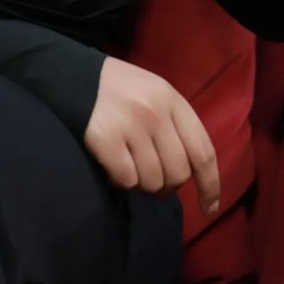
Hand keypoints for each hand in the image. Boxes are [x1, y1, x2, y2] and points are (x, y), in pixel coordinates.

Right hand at [83, 56, 220, 215]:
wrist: (74, 74)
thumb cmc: (121, 90)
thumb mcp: (156, 95)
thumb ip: (176, 127)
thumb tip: (191, 176)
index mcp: (172, 99)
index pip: (203, 151)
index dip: (210, 185)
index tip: (209, 209)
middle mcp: (155, 111)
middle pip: (178, 173)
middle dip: (167, 186)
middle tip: (153, 181)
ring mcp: (130, 124)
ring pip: (152, 181)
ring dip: (142, 183)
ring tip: (129, 165)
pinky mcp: (105, 139)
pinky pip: (127, 179)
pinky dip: (121, 180)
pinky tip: (112, 165)